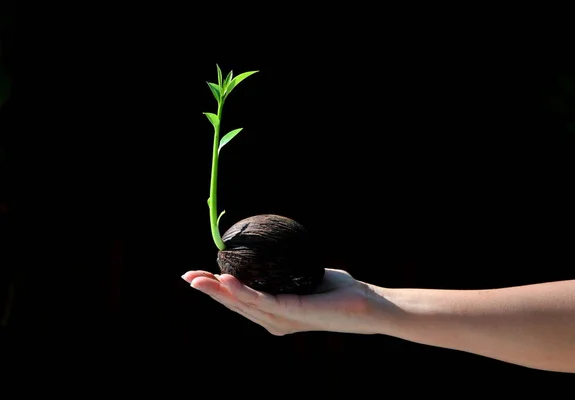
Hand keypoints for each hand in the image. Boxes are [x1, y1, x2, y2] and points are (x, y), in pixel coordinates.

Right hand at [181, 268, 386, 335]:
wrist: (368, 305)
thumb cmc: (340, 291)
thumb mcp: (306, 277)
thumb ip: (287, 269)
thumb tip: (273, 249)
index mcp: (275, 312)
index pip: (240, 301)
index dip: (217, 289)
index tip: (197, 274)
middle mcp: (274, 320)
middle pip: (235, 304)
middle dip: (209, 290)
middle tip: (186, 275)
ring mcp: (282, 319)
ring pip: (242, 304)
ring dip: (218, 291)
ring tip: (197, 277)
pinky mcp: (292, 314)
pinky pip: (262, 301)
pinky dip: (242, 291)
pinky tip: (226, 280)